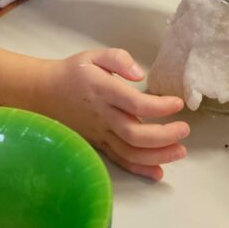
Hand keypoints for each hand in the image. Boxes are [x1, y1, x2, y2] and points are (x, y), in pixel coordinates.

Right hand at [36, 48, 188, 179]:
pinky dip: (139, 169)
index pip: (135, 104)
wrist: (43, 93)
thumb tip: (139, 74)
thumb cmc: (73, 72)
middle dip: (164, 136)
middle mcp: (102, 115)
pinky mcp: (98, 144)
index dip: (159, 107)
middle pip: (135, 134)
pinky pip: (119, 160)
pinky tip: (159, 172)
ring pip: (129, 152)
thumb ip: (117, 58)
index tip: (178, 103)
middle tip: (185, 129)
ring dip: (158, 156)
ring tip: (180, 151)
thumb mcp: (93, 55)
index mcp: (102, 90)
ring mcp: (99, 134)